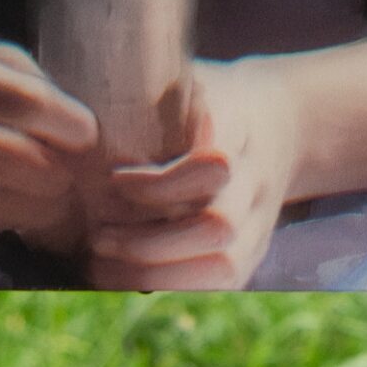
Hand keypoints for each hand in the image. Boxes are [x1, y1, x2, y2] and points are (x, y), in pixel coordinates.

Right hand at [0, 37, 97, 248]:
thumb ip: (35, 85)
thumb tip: (84, 134)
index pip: (49, 117)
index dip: (76, 128)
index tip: (76, 129)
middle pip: (49, 177)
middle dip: (62, 168)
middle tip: (54, 155)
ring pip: (29, 213)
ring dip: (39, 196)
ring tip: (24, 173)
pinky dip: (4, 212)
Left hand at [86, 58, 301, 290]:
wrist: (283, 119)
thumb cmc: (213, 97)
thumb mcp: (188, 81)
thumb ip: (150, 100)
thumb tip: (82, 127)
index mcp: (243, 127)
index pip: (214, 166)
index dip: (161, 184)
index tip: (114, 178)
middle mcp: (258, 179)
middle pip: (219, 226)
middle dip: (148, 242)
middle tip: (96, 235)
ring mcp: (262, 220)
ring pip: (223, 266)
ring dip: (154, 273)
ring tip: (100, 264)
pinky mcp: (255, 249)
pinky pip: (219, 284)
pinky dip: (167, 285)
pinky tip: (120, 276)